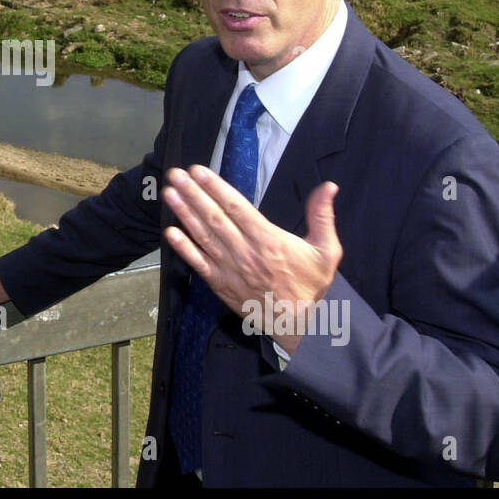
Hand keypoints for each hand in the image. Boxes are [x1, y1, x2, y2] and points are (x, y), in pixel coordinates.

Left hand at [161, 165, 341, 354]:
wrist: (298, 326)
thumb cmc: (311, 286)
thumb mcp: (327, 251)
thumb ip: (323, 216)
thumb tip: (329, 186)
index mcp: (269, 240)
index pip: (237, 208)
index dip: (216, 188)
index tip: (200, 172)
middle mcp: (246, 252)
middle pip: (215, 218)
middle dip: (193, 194)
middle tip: (176, 174)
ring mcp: (231, 269)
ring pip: (204, 237)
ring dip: (184, 213)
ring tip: (170, 194)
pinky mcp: (221, 284)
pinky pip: (199, 264)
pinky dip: (184, 248)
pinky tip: (170, 233)